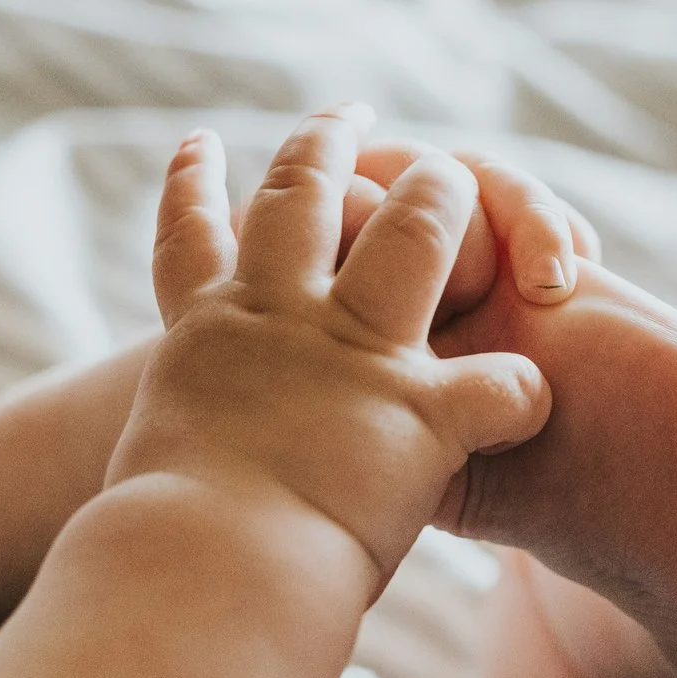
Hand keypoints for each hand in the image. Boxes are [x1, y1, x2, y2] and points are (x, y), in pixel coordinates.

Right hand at [106, 105, 552, 584]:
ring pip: (415, 232)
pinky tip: (534, 401)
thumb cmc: (154, 549)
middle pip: (302, 196)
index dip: (192, 187)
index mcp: (205, 336)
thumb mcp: (147, 478)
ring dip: (442, 195)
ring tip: (454, 172)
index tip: (198, 143)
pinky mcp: (420, 410)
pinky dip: (519, 396)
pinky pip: (501, 385)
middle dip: (326, 144)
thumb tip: (143, 515)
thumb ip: (172, 461)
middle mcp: (276, 318)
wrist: (200, 564)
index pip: (190, 241)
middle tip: (348, 113)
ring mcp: (352, 352)